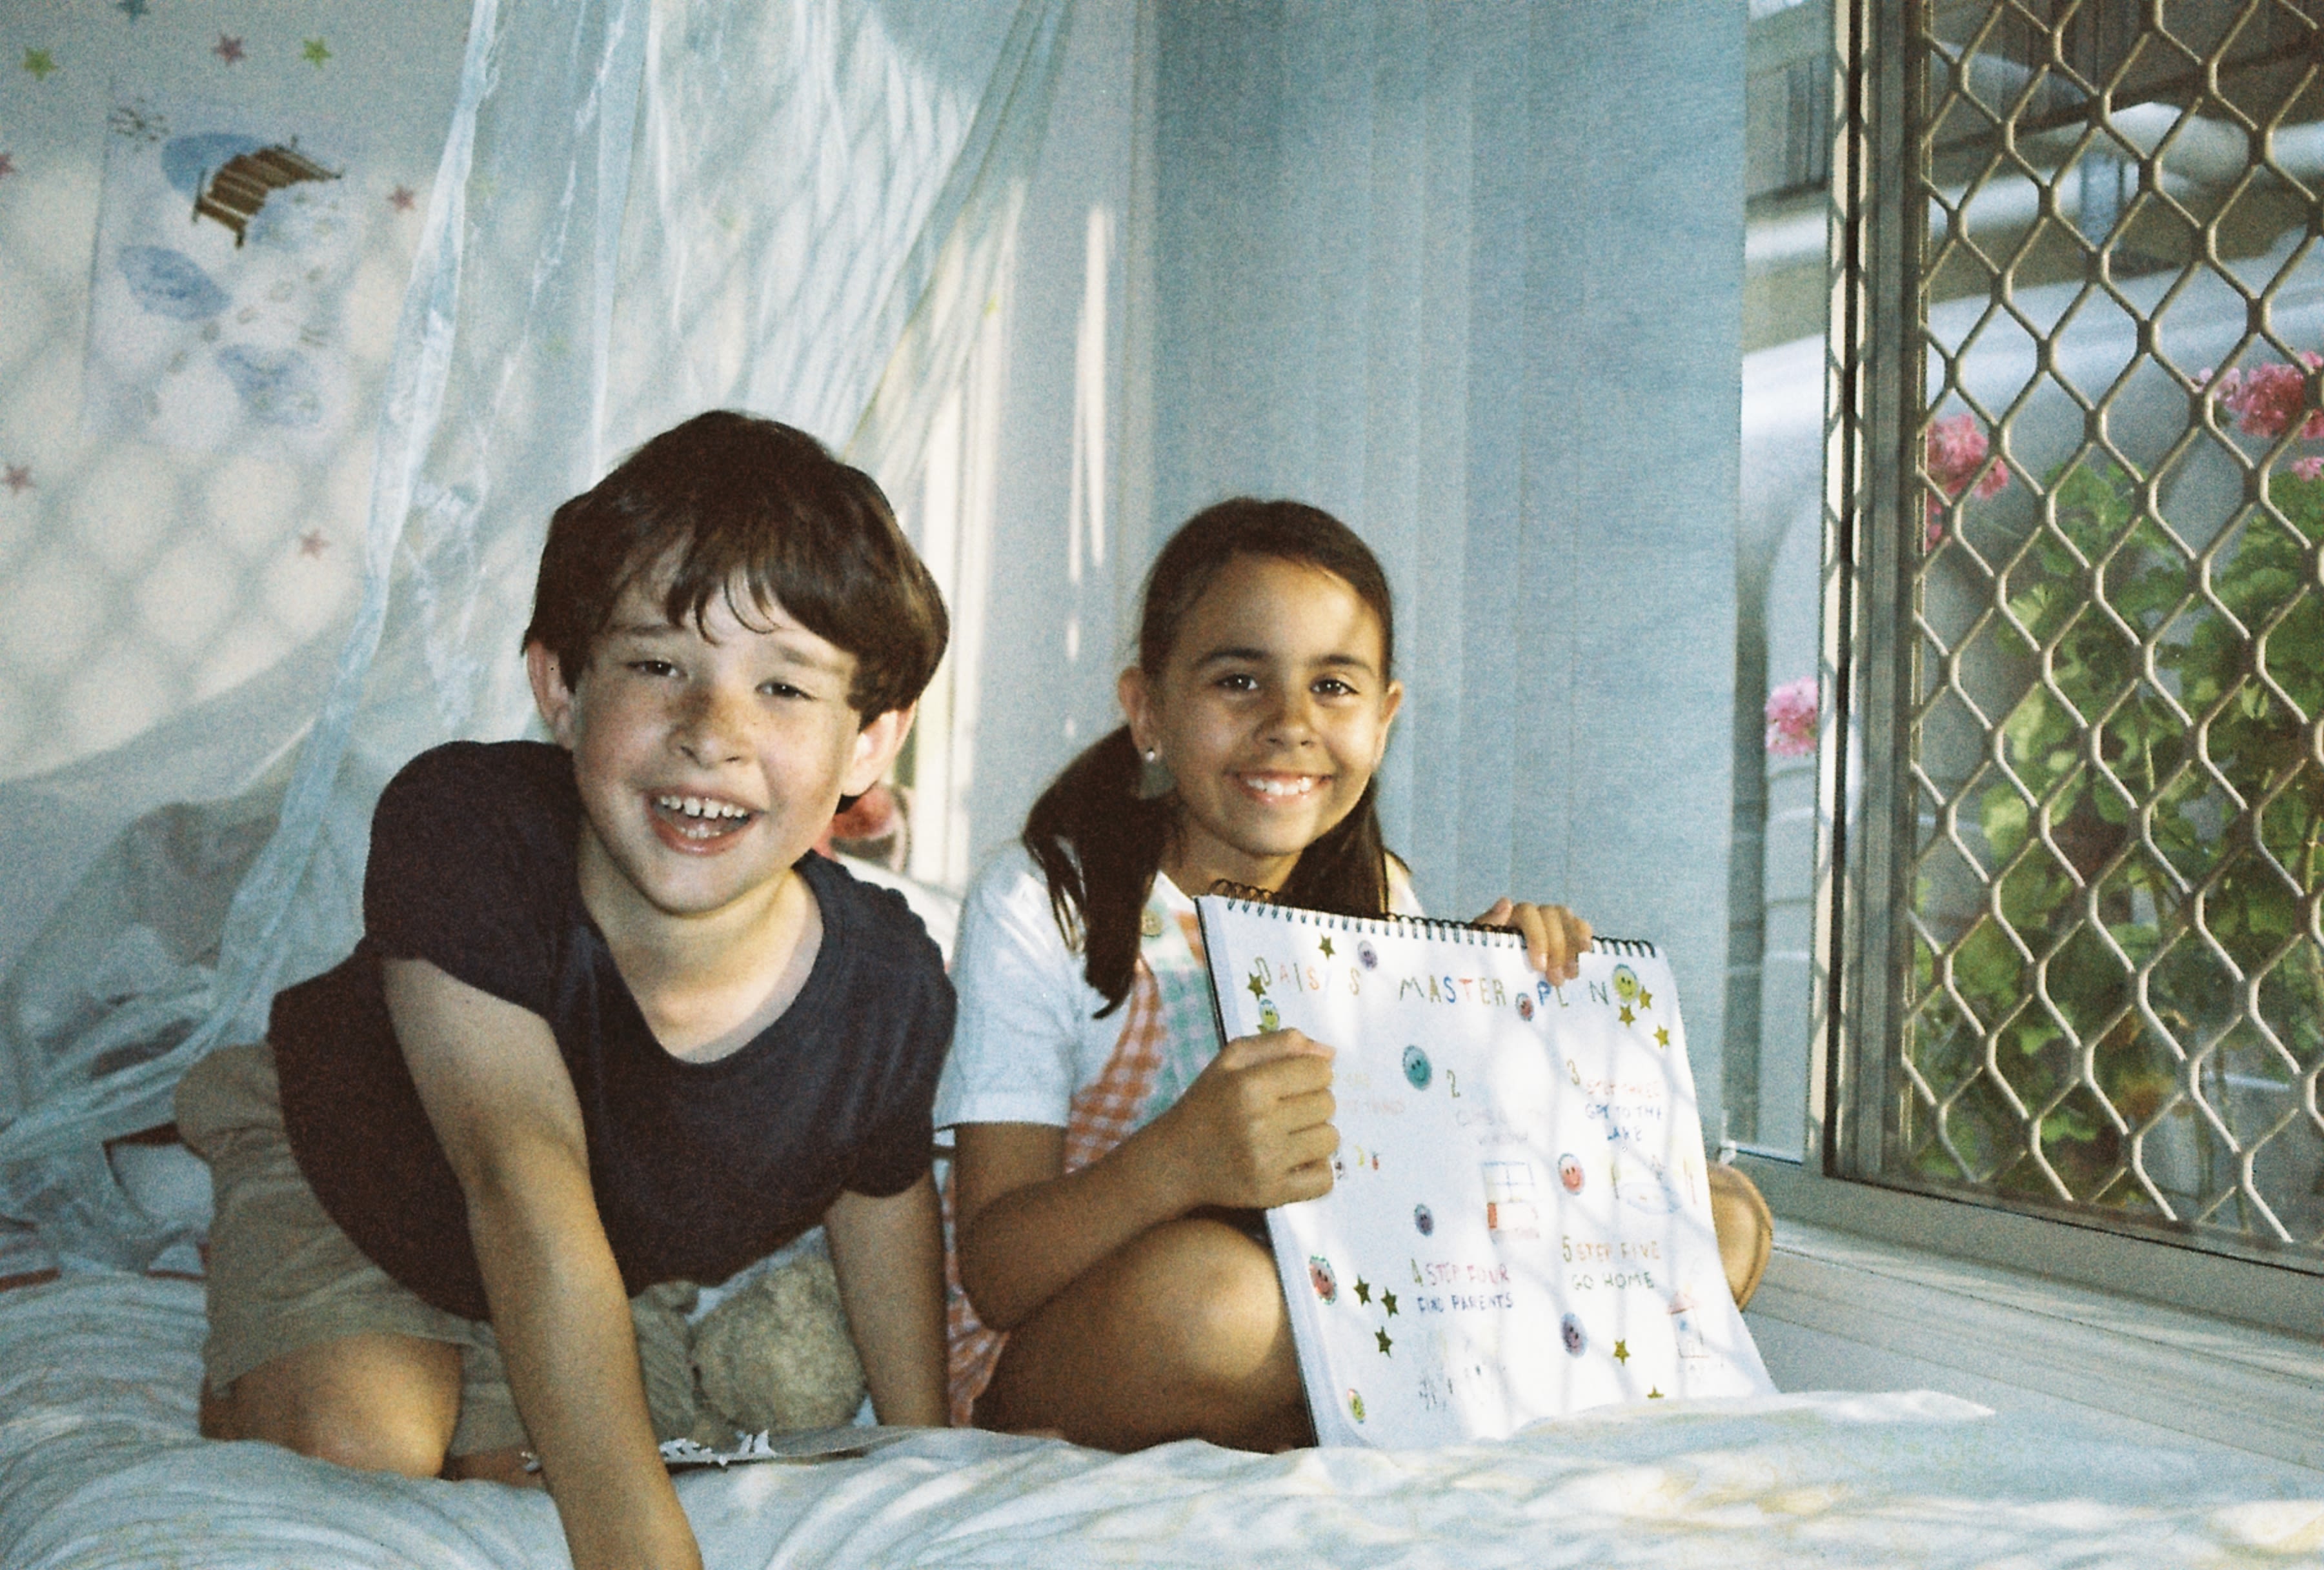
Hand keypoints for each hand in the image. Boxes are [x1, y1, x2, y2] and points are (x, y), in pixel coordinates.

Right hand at [1152, 1031, 1337, 1210]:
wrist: (1177, 1160)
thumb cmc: (1208, 1103)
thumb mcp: (1232, 1060)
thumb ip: (1280, 1043)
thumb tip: (1330, 1053)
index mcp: (1250, 1085)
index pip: (1320, 1071)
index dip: (1312, 1073)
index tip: (1295, 1083)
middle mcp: (1259, 1123)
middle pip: (1327, 1104)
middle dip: (1314, 1102)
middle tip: (1289, 1110)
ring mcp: (1266, 1161)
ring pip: (1330, 1139)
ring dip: (1316, 1135)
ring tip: (1291, 1135)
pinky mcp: (1271, 1192)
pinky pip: (1324, 1179)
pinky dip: (1316, 1170)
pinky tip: (1295, 1161)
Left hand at [1477, 899, 1590, 983]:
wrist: (1488, 979)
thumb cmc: (1482, 961)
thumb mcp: (1478, 947)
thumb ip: (1488, 925)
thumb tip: (1506, 902)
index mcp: (1509, 914)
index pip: (1529, 913)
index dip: (1537, 937)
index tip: (1539, 966)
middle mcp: (1531, 914)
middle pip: (1551, 917)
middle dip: (1557, 948)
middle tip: (1557, 980)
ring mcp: (1548, 922)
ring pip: (1567, 919)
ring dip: (1572, 944)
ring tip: (1572, 974)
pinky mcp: (1562, 934)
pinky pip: (1577, 926)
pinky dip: (1583, 935)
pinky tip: (1586, 951)